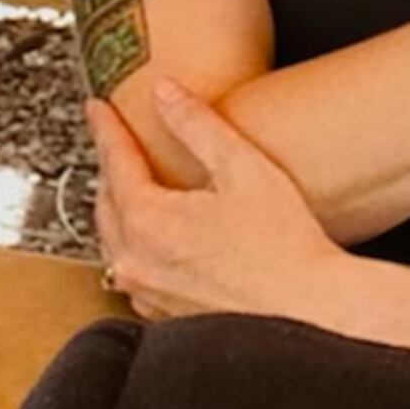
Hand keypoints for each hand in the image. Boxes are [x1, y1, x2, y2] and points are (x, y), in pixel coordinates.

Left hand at [87, 79, 360, 327]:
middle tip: (114, 142)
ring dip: (118, 210)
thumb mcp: (243, 168)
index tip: (99, 109)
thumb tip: (166, 93)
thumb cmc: (284, 248)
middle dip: (108, 168)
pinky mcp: (164, 314)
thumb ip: (198, 124)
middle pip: (105, 203)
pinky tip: (154, 242)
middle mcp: (136, 261)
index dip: (106, 128)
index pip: (114, 161)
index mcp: (148, 221)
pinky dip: (134, 248)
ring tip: (129, 187)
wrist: (310, 311)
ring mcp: (148, 292)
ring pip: (114, 241)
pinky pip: (133, 273)